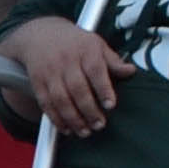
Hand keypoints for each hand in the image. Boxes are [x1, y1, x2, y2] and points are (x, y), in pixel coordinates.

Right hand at [11, 17, 124, 134]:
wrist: (39, 35)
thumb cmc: (75, 43)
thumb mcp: (96, 45)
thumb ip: (113, 61)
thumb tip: (131, 71)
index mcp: (85, 50)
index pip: (95, 70)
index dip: (103, 89)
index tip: (110, 105)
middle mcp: (66, 61)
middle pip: (77, 88)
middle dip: (89, 110)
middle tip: (100, 125)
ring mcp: (50, 72)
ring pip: (60, 99)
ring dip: (72, 118)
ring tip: (85, 131)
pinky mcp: (37, 82)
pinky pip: (45, 103)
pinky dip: (55, 118)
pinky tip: (66, 129)